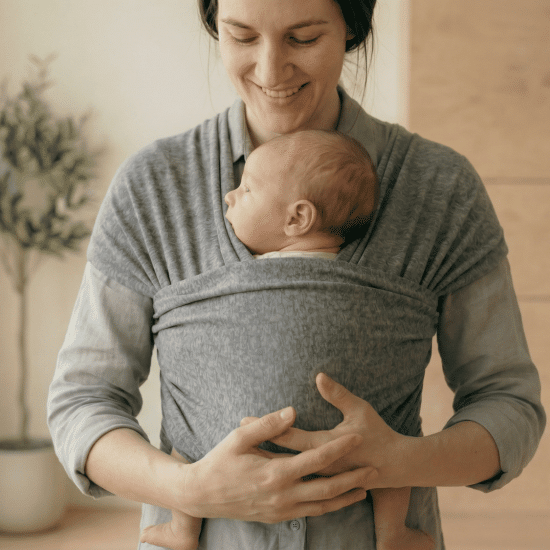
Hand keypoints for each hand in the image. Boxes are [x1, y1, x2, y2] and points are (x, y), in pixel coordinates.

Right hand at [180, 406, 371, 523]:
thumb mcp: (239, 437)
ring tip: (365, 488)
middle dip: (353, 478)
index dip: (339, 448)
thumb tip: (293, 410)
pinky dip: (328, 508)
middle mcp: (282, 495)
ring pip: (322, 506)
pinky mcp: (277, 517)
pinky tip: (337, 500)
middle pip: (327, 488)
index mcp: (275, 472)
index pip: (316, 459)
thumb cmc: (219, 462)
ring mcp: (280, 510)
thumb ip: (268, 424)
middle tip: (374, 469)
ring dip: (345, 497)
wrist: (201, 495)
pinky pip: (309, 514)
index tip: (357, 437)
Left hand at [241, 373, 409, 489]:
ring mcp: (321, 477)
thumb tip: (319, 376)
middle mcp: (319, 466)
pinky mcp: (324, 482)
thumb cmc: (378, 434)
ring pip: (286, 471)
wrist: (395, 466)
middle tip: (235, 433)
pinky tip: (267, 467)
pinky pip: (296, 479)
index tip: (244, 419)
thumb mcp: (359, 409)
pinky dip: (281, 472)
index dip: (266, 427)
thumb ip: (338, 394)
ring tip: (244, 451)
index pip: (288, 437)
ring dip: (267, 460)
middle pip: (281, 455)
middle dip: (259, 444)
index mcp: (325, 447)